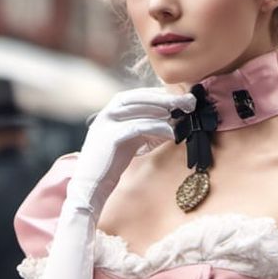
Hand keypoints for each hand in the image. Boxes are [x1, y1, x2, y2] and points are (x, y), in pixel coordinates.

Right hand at [70, 87, 177, 211]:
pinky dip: (156, 127)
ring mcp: (107, 124)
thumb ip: (147, 130)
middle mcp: (107, 114)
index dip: (159, 94)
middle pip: (138, 97)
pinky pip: (137, 127)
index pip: (137, 95)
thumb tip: (173, 123)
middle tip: (187, 101)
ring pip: (138, 108)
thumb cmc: (111, 163)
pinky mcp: (110, 138)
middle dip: (164, 97)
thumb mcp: (131, 141)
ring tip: (182, 113)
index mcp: (111, 112)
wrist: (90, 184)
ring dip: (163, 109)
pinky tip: (171, 132)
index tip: (180, 97)